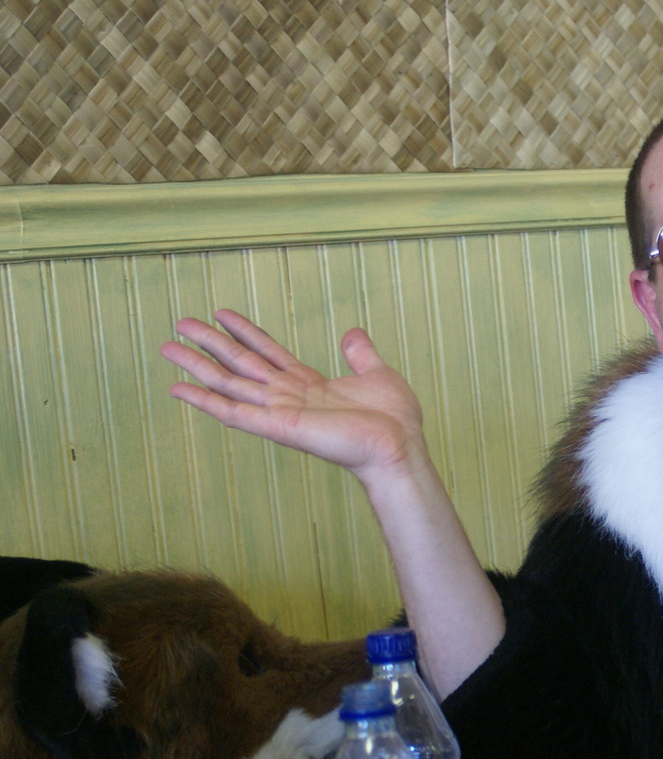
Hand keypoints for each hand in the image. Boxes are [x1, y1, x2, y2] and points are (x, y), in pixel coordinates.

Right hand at [161, 310, 424, 481]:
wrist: (400, 446)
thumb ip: (361, 354)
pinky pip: (234, 413)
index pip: (269, 352)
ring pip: (229, 383)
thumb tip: (353, 332)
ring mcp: (280, 412)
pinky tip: (178, 390)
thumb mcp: (378, 374)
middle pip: (241, 363)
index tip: (222, 312)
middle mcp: (289, 397)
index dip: (245, 332)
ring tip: (167, 347)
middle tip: (180, 322)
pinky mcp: (278, 427)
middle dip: (210, 342)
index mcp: (309, 384)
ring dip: (197, 366)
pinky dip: (205, 401)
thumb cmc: (394, 420)